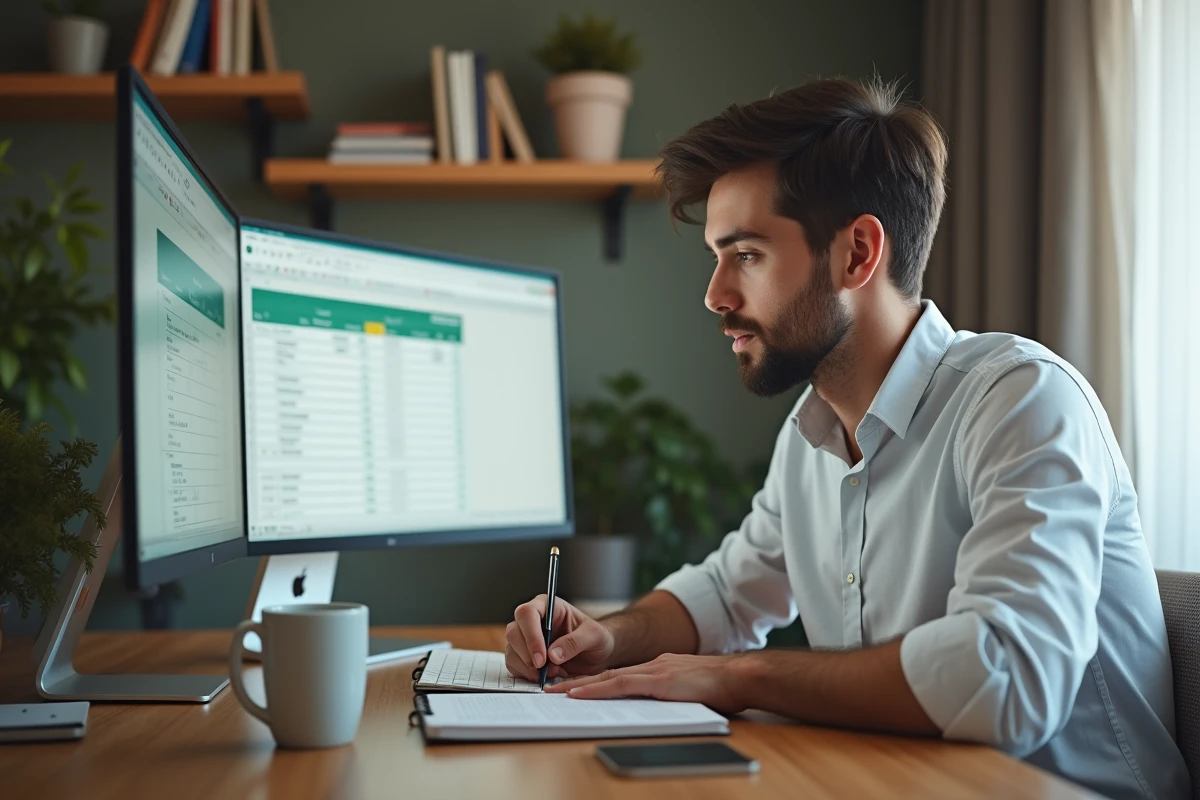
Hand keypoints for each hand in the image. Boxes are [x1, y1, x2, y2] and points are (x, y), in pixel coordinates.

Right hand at [505, 595, 613, 681]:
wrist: (596, 655)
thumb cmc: (595, 638)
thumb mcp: (594, 636)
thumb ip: (575, 642)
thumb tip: (552, 655)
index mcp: (547, 606)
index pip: (527, 613)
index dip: (531, 635)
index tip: (542, 658)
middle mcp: (532, 621)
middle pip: (513, 632)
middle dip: (526, 654)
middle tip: (544, 670)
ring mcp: (525, 639)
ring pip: (511, 650)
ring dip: (528, 668)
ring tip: (553, 672)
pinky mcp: (523, 656)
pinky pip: (514, 666)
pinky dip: (527, 675)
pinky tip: (546, 676)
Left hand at [546, 653, 747, 713]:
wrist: (740, 677)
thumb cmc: (722, 687)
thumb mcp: (690, 689)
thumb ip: (671, 692)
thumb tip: (658, 705)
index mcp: (660, 668)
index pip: (621, 675)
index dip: (596, 682)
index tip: (575, 687)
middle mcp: (653, 665)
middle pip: (609, 674)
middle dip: (580, 681)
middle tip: (554, 689)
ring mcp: (655, 671)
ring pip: (609, 678)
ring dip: (581, 685)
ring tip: (558, 692)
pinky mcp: (658, 680)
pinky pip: (620, 685)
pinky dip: (597, 690)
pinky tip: (579, 694)